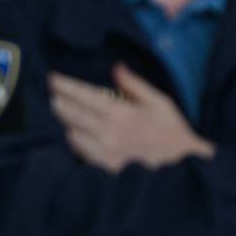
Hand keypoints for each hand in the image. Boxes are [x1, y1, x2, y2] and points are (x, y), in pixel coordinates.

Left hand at [50, 64, 214, 172]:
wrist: (183, 168)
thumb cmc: (173, 133)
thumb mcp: (160, 102)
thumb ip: (134, 84)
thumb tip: (116, 67)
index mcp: (122, 113)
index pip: (83, 95)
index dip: (65, 85)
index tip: (52, 78)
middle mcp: (109, 132)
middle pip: (71, 113)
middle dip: (58, 101)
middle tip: (53, 93)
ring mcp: (105, 152)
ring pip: (71, 133)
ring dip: (65, 121)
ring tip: (62, 111)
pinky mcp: (104, 167)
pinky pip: (79, 152)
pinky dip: (74, 140)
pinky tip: (75, 134)